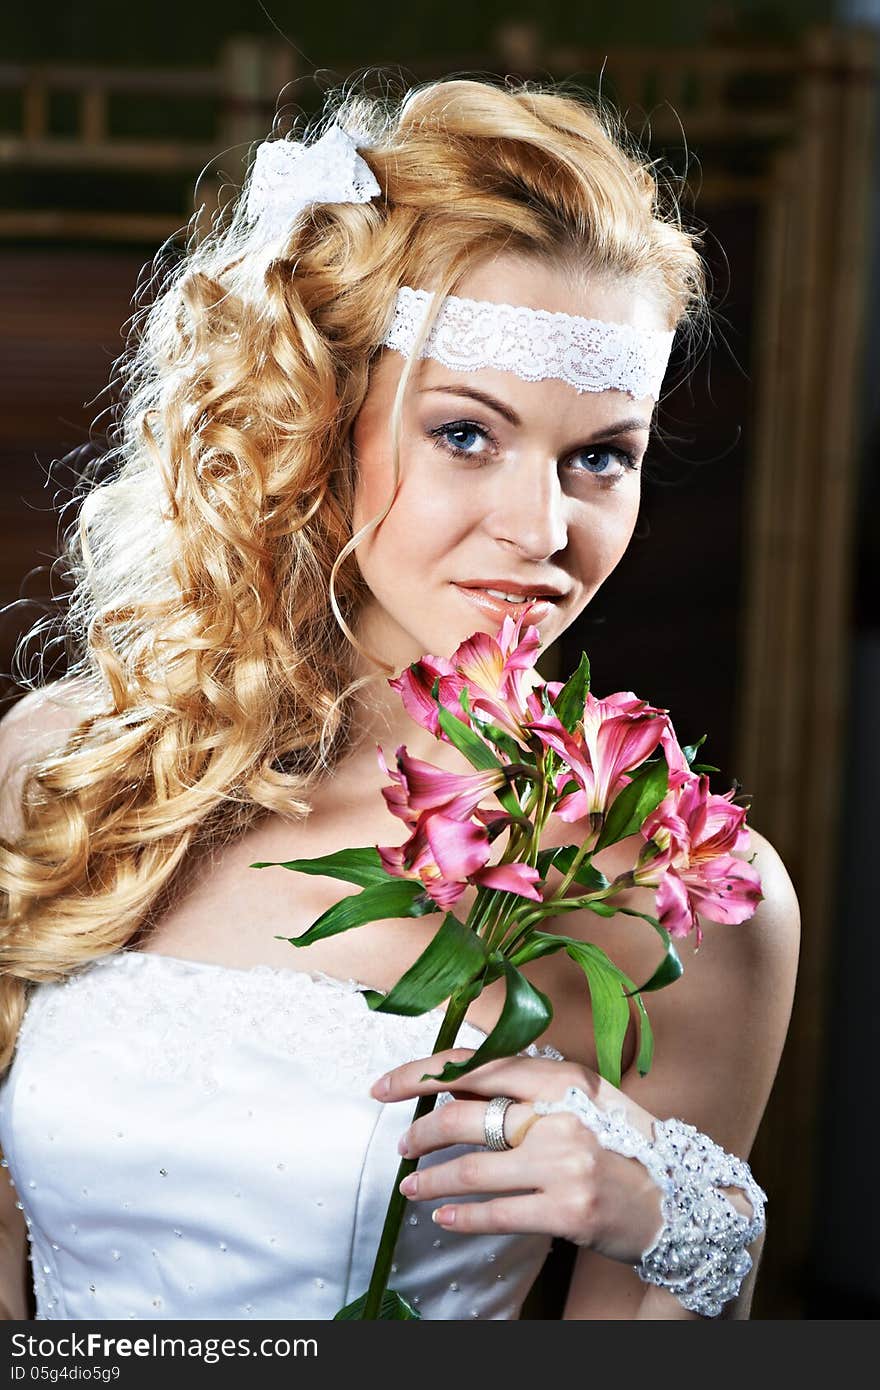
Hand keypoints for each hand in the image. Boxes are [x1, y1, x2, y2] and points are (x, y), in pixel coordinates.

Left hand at [369, 1048, 664, 1265]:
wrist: (681, 1199)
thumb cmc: (621, 1144)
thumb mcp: (583, 1099)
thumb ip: (529, 1089)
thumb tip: (457, 1085)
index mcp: (561, 1076)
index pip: (476, 1065)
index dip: (422, 1074)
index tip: (385, 1086)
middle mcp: (561, 1113)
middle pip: (463, 1117)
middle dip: (420, 1133)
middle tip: (402, 1146)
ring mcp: (565, 1163)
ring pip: (470, 1170)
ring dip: (430, 1181)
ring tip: (411, 1186)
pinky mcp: (567, 1210)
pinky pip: (495, 1213)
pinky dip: (460, 1216)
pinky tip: (442, 1216)